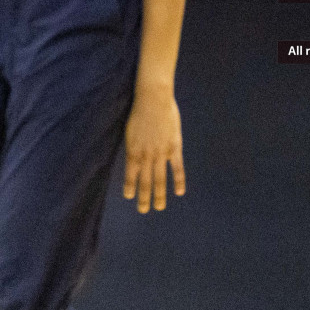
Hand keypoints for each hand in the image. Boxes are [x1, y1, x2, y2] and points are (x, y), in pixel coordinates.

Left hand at [123, 83, 184, 213]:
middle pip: (145, 182)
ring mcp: (161, 153)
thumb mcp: (131, 130)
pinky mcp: (174, 148)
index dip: (130, 187)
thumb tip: (135, 156)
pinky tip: (179, 192)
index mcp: (133, 151)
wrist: (154, 99)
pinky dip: (178, 181)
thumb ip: (134, 145)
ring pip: (160, 179)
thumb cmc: (140, 111)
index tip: (130, 197)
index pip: (130, 175)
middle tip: (144, 210)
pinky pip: (177, 168)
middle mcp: (146, 155)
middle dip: (144, 198)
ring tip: (159, 207)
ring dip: (159, 195)